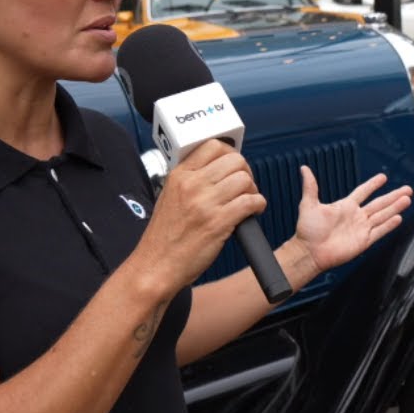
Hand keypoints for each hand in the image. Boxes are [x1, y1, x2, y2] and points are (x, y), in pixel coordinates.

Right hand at [138, 139, 265, 288]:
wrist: (155, 267)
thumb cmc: (164, 239)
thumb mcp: (169, 198)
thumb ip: (190, 182)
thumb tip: (219, 172)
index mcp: (179, 176)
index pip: (212, 146)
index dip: (230, 153)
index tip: (234, 166)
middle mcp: (192, 185)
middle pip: (234, 160)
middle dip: (245, 171)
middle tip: (244, 186)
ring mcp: (205, 203)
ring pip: (244, 179)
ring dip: (252, 190)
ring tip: (246, 201)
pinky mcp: (218, 222)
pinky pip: (251, 201)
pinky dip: (258, 205)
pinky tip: (252, 212)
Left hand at [293, 166, 412, 272]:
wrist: (309, 252)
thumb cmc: (307, 230)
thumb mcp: (309, 205)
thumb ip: (310, 187)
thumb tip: (304, 169)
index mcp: (345, 206)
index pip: (363, 192)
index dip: (373, 184)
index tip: (383, 177)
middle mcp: (356, 216)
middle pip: (379, 203)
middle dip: (393, 196)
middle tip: (407, 189)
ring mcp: (361, 229)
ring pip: (383, 216)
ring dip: (395, 207)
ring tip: (407, 199)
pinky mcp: (363, 241)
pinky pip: (379, 231)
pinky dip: (389, 225)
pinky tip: (399, 218)